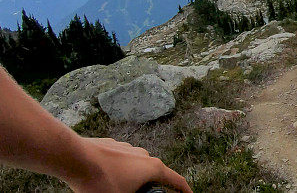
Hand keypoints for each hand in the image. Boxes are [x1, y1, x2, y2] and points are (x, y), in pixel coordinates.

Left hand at [65, 137, 191, 192]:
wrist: (74, 158)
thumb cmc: (98, 182)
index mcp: (153, 168)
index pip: (176, 181)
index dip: (184, 190)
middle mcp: (145, 155)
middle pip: (155, 175)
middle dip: (150, 188)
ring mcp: (129, 149)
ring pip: (137, 168)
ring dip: (133, 180)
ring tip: (116, 189)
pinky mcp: (113, 146)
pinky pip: (121, 162)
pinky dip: (118, 172)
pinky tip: (104, 179)